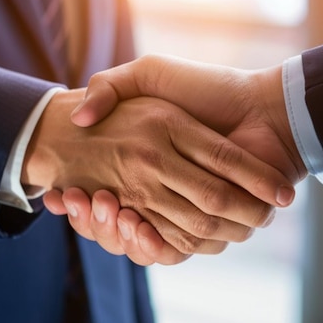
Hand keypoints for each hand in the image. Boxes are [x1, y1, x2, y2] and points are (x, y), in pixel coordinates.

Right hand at [26, 89, 291, 263]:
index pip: (104, 195)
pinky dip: (150, 245)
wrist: (264, 109)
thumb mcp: (151, 74)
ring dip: (113, 233)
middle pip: (116, 224)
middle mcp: (164, 190)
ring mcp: (186, 209)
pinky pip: (173, 248)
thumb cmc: (209, 88)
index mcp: (149, 164)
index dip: (80, 202)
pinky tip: (131, 223)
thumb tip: (77, 116)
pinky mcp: (209, 224)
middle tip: (67, 201)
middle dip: (92, 220)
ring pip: (138, 239)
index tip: (59, 195)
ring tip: (100, 207)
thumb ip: (111, 85)